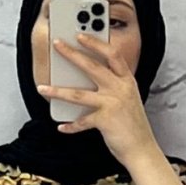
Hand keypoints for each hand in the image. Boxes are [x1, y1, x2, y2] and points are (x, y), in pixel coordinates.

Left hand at [37, 33, 157, 168]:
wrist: (142, 149)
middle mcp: (120, 88)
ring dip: (57, 91)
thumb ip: (112, 87)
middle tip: (57, 45)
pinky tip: (62, 126)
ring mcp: (112, 103)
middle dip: (72, 54)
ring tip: (42, 88)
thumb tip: (85, 81)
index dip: (96, 43)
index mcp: (127, 81)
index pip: (112, 54)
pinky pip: (81, 121)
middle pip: (91, 66)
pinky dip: (71, 125)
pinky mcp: (105, 121)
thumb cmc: (133, 125)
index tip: (81, 35)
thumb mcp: (127, 99)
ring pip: (78, 94)